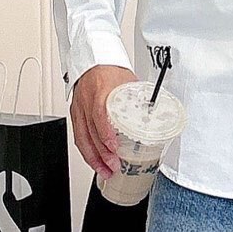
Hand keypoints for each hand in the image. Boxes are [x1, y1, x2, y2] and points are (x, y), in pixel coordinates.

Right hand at [70, 64, 137, 178]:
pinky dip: (86, 151)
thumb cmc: (110, 69)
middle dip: (101, 153)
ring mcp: (79, 109)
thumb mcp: (128, 81)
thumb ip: (139, 97)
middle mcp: (86, 102)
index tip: (115, 147)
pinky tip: (94, 161)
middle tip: (114, 166)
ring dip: (93, 158)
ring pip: (82, 138)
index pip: (100, 115)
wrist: (93, 60)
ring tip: (104, 171)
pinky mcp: (75, 114)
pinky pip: (78, 136)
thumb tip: (157, 113)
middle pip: (90, 132)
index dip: (106, 134)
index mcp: (100, 92)